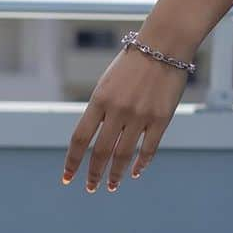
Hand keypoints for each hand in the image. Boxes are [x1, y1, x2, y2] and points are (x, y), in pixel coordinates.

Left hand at [60, 37, 191, 192]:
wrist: (164, 44)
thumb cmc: (134, 61)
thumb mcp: (108, 82)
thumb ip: (100, 109)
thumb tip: (94, 138)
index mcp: (100, 99)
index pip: (80, 138)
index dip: (72, 161)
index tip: (67, 177)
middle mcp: (118, 110)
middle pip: (100, 151)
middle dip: (93, 173)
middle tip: (90, 187)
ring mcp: (140, 115)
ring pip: (124, 155)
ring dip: (116, 174)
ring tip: (112, 185)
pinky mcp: (161, 118)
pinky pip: (149, 148)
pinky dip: (141, 163)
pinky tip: (135, 172)